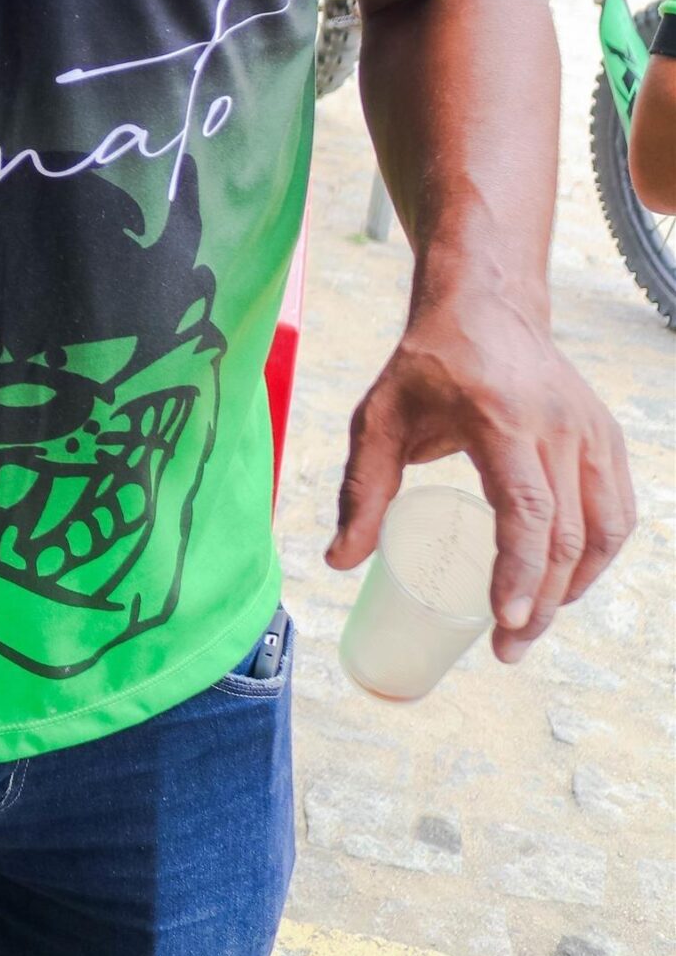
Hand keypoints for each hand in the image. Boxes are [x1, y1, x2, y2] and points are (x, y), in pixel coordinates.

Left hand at [325, 293, 634, 662]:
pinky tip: (567, 583)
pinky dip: (597, 556)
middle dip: (544, 603)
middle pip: (569, 533)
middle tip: (508, 650)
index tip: (506, 623)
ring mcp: (590, 431)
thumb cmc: (427, 365)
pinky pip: (616, 510)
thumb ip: (360, 490)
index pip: (526, 507)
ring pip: (605, 529)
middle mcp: (558, 426)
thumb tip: (339, 561)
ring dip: (576, 588)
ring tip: (534, 623)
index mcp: (500, 418)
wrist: (485, 306)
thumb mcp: (378, 419)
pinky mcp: (605, 437)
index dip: (521, 571)